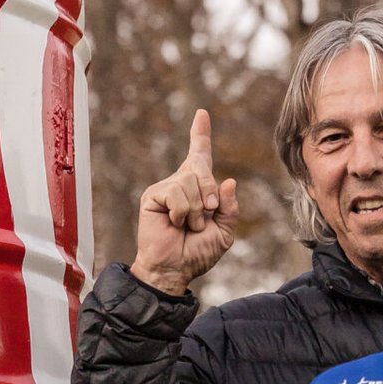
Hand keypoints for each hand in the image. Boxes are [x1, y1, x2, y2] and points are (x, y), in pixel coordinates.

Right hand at [129, 108, 238, 295]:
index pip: (199, 155)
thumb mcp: (224, 231)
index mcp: (198, 189)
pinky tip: (174, 223)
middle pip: (202, 166)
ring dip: (197, 210)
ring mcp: (165, 188)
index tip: (202, 114)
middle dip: (210, 191)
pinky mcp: (153, 196)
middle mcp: (180, 183)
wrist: (175, 270)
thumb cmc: (197, 252)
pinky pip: (177, 193)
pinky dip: (182, 212)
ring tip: (189, 226)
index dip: (200, 134)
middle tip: (207, 215)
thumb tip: (229, 181)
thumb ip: (229, 208)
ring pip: (190, 182)